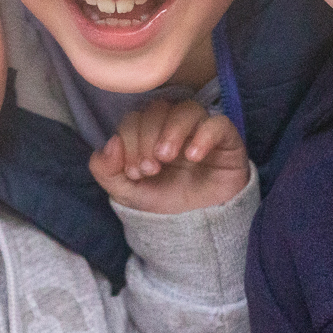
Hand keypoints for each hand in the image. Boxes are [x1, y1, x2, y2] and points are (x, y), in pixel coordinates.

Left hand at [90, 100, 249, 213]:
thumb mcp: (127, 193)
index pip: (134, 118)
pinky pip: (218, 123)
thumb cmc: (165, 201)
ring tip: (167, 158)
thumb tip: (111, 143)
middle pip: (158, 108)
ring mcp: (201, 129)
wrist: (200, 223)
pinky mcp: (226, 138)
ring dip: (172, 131)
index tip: (135, 172)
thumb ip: (106, 171)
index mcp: (149, 132)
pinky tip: (194, 157)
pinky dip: (203, 135)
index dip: (129, 139)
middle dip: (147, 137)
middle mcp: (174, 125)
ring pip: (187, 108)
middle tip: (151, 169)